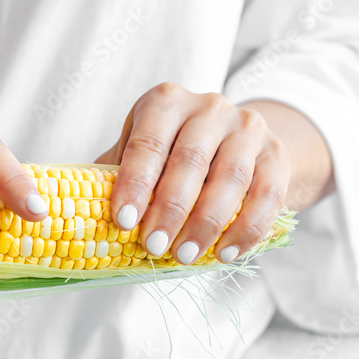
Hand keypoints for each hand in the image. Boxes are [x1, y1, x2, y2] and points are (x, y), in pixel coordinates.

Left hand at [96, 83, 289, 264]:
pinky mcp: (277, 154)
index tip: (124, 221)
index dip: (135, 183)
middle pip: (190, 161)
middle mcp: (209, 107)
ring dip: (206, 223)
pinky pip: (266, 195)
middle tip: (155, 247)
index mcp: (166, 102)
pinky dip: (247, 229)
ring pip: (231, 178)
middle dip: (170, 209)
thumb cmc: (172, 152)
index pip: (148, 142)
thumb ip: (116, 176)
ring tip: (184, 256)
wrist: (236, 141)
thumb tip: (81, 215)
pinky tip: (226, 253)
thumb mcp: (141, 151)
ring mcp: (247, 128)